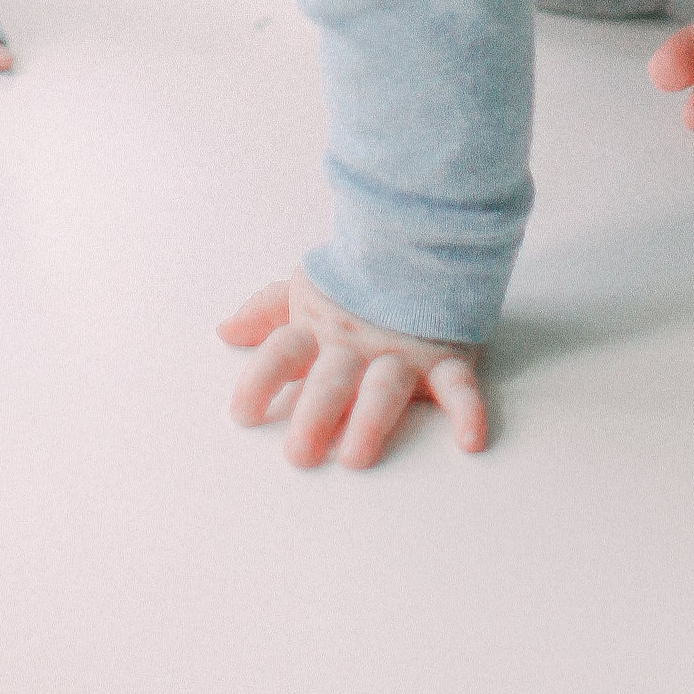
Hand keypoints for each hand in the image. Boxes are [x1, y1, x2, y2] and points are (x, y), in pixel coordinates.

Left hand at [219, 272, 486, 470]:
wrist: (428, 237)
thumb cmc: (360, 279)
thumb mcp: (308, 288)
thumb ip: (266, 311)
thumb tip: (224, 331)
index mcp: (321, 328)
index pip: (283, 351)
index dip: (261, 379)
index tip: (241, 414)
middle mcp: (358, 344)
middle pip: (332, 378)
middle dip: (315, 413)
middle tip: (299, 453)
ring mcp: (403, 351)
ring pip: (385, 387)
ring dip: (371, 420)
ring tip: (356, 456)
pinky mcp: (447, 358)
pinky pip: (459, 386)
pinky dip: (468, 411)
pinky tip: (470, 442)